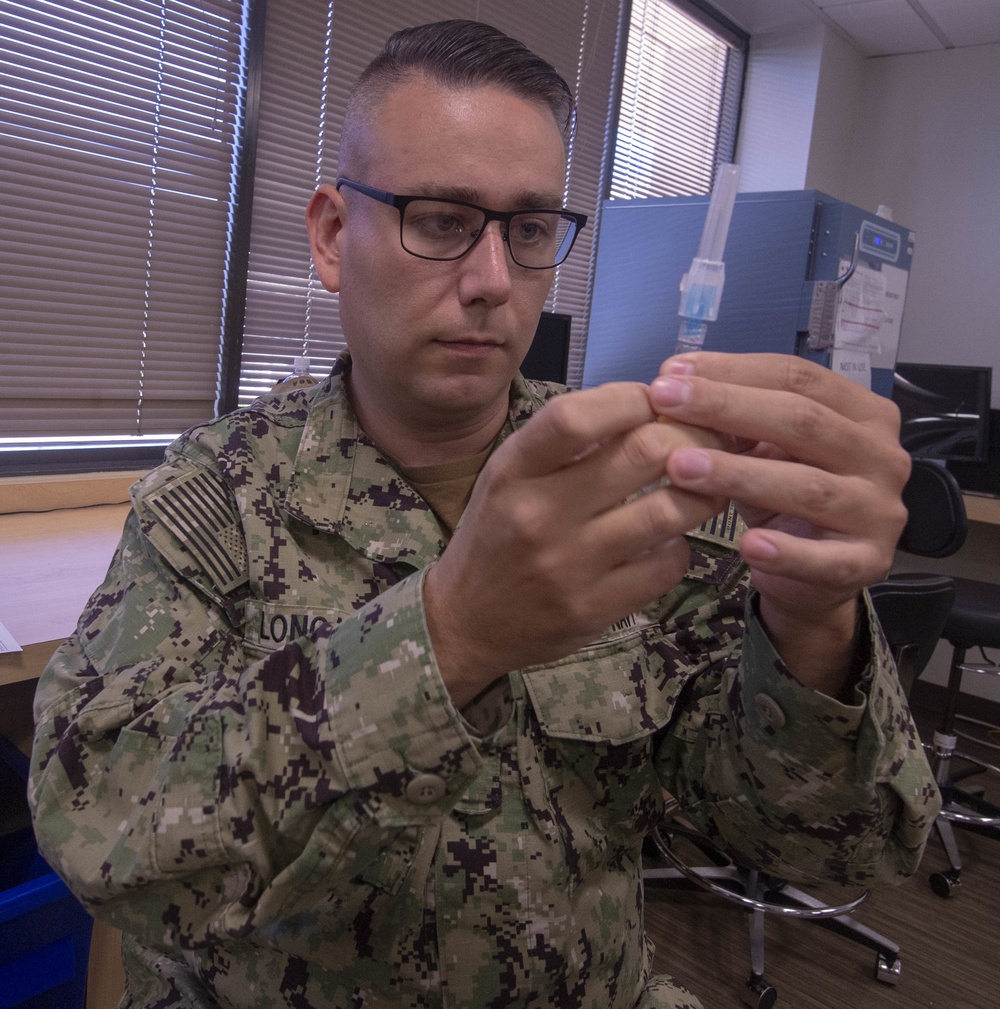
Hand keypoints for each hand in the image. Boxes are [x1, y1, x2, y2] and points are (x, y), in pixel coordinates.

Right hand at [424, 382, 727, 706]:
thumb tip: (645, 406)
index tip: (655, 400)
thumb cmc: (496, 535)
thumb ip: (566, 443)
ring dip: (702, 491)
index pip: (577, 417)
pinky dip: (680, 544)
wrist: (467, 621)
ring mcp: (568, 566)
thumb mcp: (509, 476)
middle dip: (690, 436)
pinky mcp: (594, 608)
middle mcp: (537, 515)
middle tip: (706, 437)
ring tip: (707, 483)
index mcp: (512, 471)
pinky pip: (667, 565)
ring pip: (668, 511)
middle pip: (642, 454)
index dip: (631, 398)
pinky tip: (668, 538)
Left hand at [649, 352, 909, 695]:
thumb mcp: (763, 447)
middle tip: (665, 404)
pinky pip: (827, 559)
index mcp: (863, 412)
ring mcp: (879, 511)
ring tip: (681, 467)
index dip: (734, 371)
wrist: (815, 571)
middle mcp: (882, 456)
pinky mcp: (869, 563)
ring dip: (740, 474)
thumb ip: (733, 416)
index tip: (672, 373)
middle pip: (803, 421)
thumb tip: (674, 378)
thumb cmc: (785, 493)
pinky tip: (748, 546)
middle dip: (726, 408)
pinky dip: (787, 552)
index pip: (798, 378)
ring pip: (808, 486)